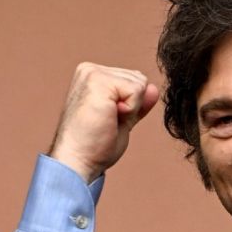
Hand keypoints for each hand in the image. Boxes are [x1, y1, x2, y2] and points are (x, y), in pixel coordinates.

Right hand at [48, 62, 159, 181]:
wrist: (78, 161)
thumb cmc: (93, 147)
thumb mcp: (123, 120)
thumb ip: (137, 103)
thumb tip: (154, 89)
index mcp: (91, 76)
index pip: (133, 80)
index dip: (131, 106)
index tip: (108, 120)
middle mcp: (89, 70)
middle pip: (139, 79)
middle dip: (132, 106)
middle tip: (107, 123)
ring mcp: (92, 73)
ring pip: (139, 83)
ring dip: (130, 109)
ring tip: (106, 121)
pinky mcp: (98, 81)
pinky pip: (136, 90)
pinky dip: (130, 110)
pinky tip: (108, 118)